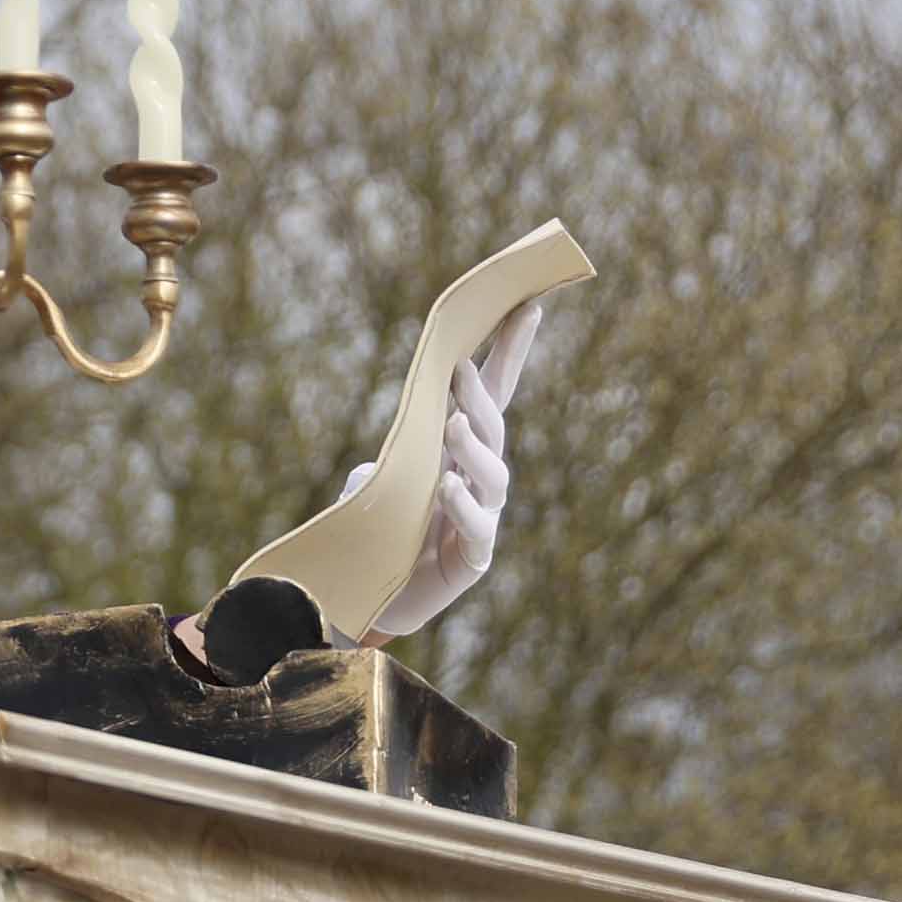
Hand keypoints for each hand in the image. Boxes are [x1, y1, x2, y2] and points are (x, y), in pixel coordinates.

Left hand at [334, 304, 539, 639]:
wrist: (372, 597)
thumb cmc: (379, 530)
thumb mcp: (378, 480)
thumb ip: (386, 458)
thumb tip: (375, 462)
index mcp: (462, 449)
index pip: (495, 391)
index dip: (511, 350)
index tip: (528, 304)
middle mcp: (480, 478)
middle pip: (493, 427)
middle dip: (479, 396)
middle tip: (455, 368)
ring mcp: (483, 517)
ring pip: (493, 474)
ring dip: (475, 446)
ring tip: (453, 423)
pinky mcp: (474, 557)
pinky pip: (477, 528)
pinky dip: (463, 506)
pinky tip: (447, 485)